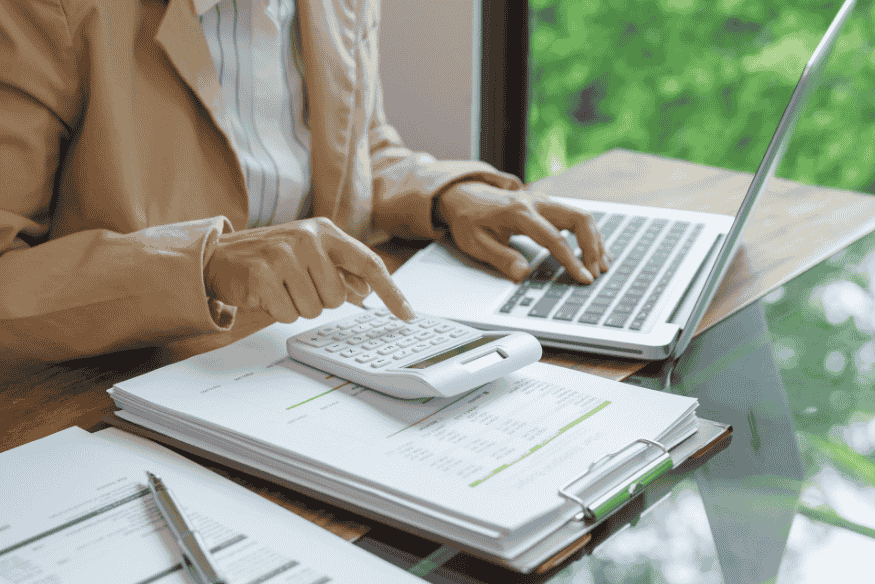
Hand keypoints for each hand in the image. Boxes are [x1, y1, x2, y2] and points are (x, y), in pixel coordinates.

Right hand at [204, 217, 414, 322]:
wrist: (220, 255)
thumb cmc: (271, 257)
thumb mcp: (309, 254)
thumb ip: (340, 270)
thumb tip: (366, 291)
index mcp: (325, 231)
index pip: (368, 264)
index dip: (391, 292)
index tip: (408, 315)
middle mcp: (307, 239)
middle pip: (338, 298)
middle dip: (319, 300)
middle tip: (296, 284)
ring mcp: (283, 255)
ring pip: (314, 309)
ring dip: (297, 306)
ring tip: (280, 286)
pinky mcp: (262, 275)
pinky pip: (288, 314)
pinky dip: (278, 311)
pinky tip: (266, 293)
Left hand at [436, 182, 609, 282]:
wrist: (463, 195)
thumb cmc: (468, 219)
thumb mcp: (475, 242)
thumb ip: (500, 257)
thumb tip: (523, 273)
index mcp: (518, 212)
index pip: (554, 238)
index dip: (571, 260)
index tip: (583, 278)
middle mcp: (536, 202)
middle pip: (578, 218)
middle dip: (593, 246)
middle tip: (596, 271)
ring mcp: (543, 201)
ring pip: (581, 216)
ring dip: (595, 240)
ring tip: (601, 265)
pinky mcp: (547, 206)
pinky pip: (574, 217)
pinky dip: (587, 234)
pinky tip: (594, 252)